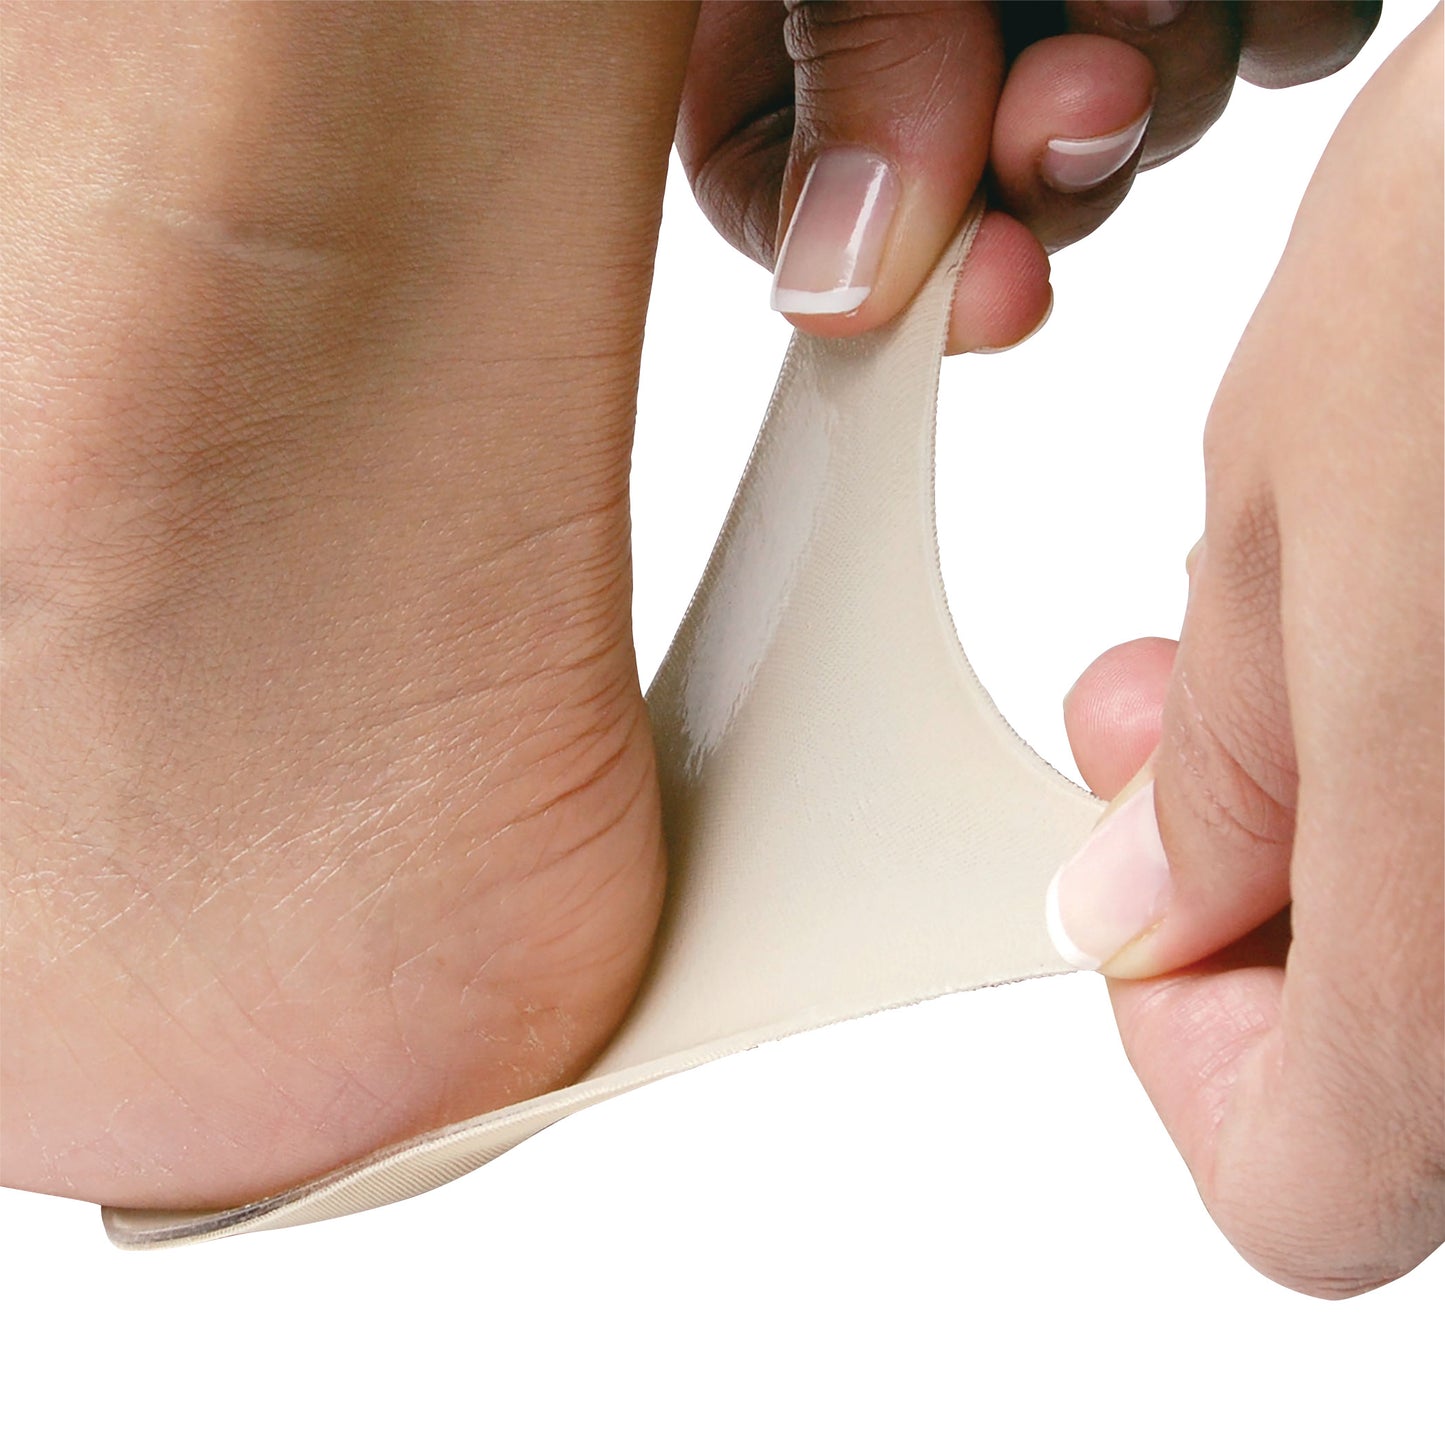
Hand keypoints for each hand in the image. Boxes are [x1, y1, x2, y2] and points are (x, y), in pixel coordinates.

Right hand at [677, 0, 1380, 351]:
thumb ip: (844, 65)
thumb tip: (835, 285)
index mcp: (784, 0)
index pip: (767, 187)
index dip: (873, 276)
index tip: (980, 292)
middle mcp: (916, 4)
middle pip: (967, 181)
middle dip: (1045, 173)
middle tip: (1077, 102)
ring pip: (1135, 120)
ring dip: (1166, 88)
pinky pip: (1267, 37)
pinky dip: (1273, 16)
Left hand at [1048, 8, 1442, 1294]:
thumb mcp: (1310, 502)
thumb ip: (1220, 772)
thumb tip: (1142, 912)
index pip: (1308, 1194)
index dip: (1187, 1063)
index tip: (1141, 911)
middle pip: (1405, 1080)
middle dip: (1259, 907)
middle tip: (1158, 725)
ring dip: (1349, 813)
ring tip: (1269, 615)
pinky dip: (1435, 742)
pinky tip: (1399, 589)